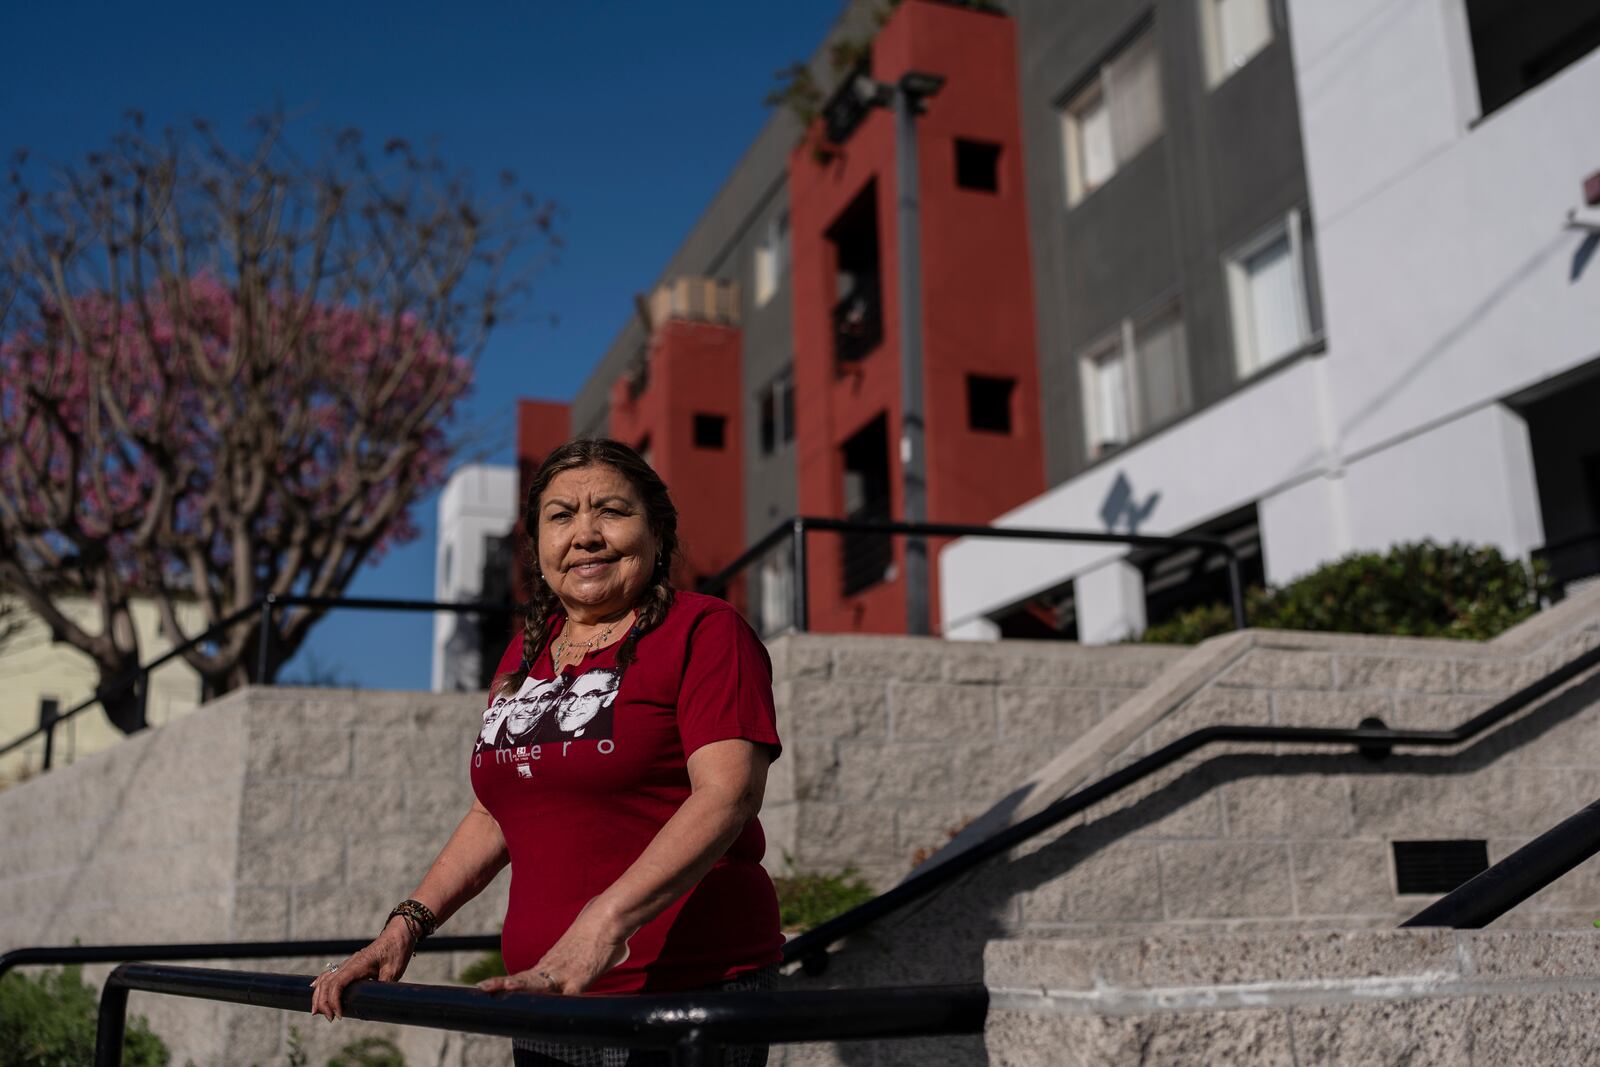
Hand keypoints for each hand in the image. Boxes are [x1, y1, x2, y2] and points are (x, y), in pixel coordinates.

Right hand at [308, 919, 415, 1019]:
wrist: (399, 934)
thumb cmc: (397, 951)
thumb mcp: (394, 971)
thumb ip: (383, 987)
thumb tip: (376, 1004)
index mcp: (358, 964)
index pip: (337, 984)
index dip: (333, 1001)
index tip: (339, 1015)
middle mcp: (349, 963)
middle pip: (327, 983)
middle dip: (323, 1002)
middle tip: (329, 1019)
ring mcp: (348, 963)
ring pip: (326, 978)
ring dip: (319, 995)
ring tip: (317, 1012)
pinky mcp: (351, 965)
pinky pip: (330, 973)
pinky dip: (321, 983)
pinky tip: (314, 989)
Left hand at [477, 900, 629, 996]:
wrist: (612, 918)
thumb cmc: (607, 930)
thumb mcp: (594, 947)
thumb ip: (595, 954)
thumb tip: (614, 949)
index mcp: (556, 960)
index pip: (531, 975)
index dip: (514, 981)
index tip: (495, 985)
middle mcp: (556, 966)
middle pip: (525, 979)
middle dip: (503, 984)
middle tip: (481, 987)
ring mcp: (565, 973)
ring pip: (533, 984)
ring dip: (512, 988)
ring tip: (491, 988)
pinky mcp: (577, 981)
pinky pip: (557, 997)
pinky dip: (541, 1000)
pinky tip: (527, 1002)